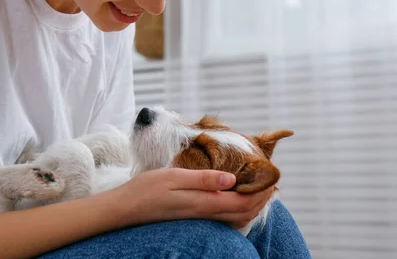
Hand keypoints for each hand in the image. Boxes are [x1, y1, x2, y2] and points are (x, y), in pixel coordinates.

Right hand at [118, 168, 274, 228]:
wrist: (124, 209)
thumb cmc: (146, 189)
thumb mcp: (174, 177)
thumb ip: (203, 179)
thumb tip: (232, 178)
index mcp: (203, 203)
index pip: (242, 203)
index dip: (261, 193)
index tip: (272, 179)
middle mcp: (204, 215)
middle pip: (242, 213)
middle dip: (260, 201)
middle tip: (271, 185)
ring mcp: (197, 220)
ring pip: (233, 219)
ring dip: (250, 206)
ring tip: (257, 192)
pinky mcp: (190, 219)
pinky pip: (221, 219)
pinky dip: (235, 211)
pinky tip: (231, 200)